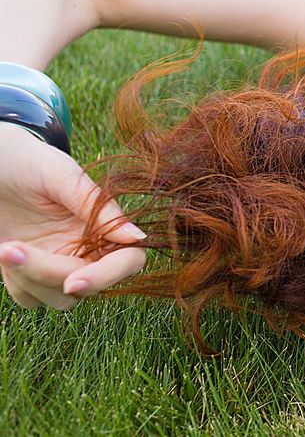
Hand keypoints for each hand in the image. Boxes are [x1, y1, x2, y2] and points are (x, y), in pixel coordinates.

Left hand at [0, 123, 145, 309]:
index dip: (107, 275)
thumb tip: (138, 237)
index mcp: (104, 223)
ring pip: (61, 299)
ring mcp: (61, 261)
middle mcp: (88, 247)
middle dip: (51, 273)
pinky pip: (32, 298)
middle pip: (89, 285)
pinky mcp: (32, 272)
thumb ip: (100, 208)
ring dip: (30, 279)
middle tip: (12, 249)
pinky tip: (6, 252)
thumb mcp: (62, 176)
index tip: (74, 281)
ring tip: (6, 248)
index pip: (128, 259)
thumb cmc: (27, 160)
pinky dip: (17, 283)